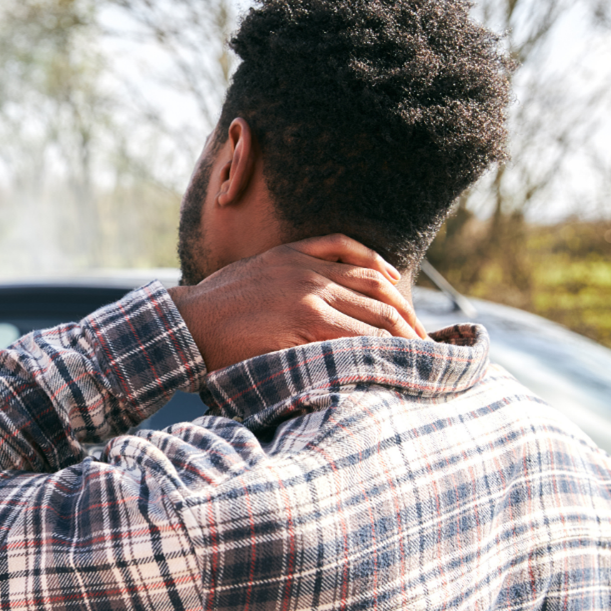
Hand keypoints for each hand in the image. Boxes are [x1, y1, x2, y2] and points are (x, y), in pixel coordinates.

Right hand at [169, 234, 426, 371]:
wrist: (187, 323)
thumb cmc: (212, 307)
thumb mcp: (251, 273)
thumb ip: (285, 274)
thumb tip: (310, 298)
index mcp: (296, 253)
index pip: (362, 261)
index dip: (391, 285)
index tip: (404, 308)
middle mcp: (309, 270)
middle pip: (377, 287)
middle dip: (406, 314)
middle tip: (423, 338)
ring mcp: (309, 294)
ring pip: (373, 311)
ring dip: (401, 334)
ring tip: (418, 354)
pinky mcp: (304, 321)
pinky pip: (355, 333)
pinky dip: (377, 346)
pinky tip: (391, 357)